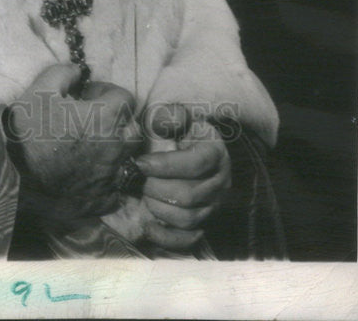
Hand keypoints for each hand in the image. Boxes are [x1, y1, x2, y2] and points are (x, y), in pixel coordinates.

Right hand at [7, 64, 141, 221]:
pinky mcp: (101, 202)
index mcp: (105, 118)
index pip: (126, 98)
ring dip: (115, 152)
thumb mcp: (41, 89)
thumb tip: (79, 71)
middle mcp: (115, 148)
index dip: (107, 93)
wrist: (9, 176)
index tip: (89, 97)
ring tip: (91, 150)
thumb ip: (65, 73)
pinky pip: (117, 189)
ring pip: (128, 160)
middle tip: (92, 123)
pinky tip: (88, 176)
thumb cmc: (26, 129)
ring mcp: (110, 178)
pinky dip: (107, 182)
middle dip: (117, 122)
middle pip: (133, 130)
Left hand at [135, 116, 230, 250]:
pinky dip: (167, 237)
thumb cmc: (175, 134)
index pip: (196, 164)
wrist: (185, 151)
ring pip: (188, 218)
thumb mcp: (173, 118)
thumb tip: (163, 122)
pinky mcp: (203, 224)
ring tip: (143, 194)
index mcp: (215, 153)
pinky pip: (188, 240)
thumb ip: (168, 117)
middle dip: (157, 188)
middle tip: (138, 180)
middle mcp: (220, 182)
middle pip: (190, 195)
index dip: (166, 165)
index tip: (141, 163)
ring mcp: (213, 206)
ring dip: (159, 208)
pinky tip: (148, 226)